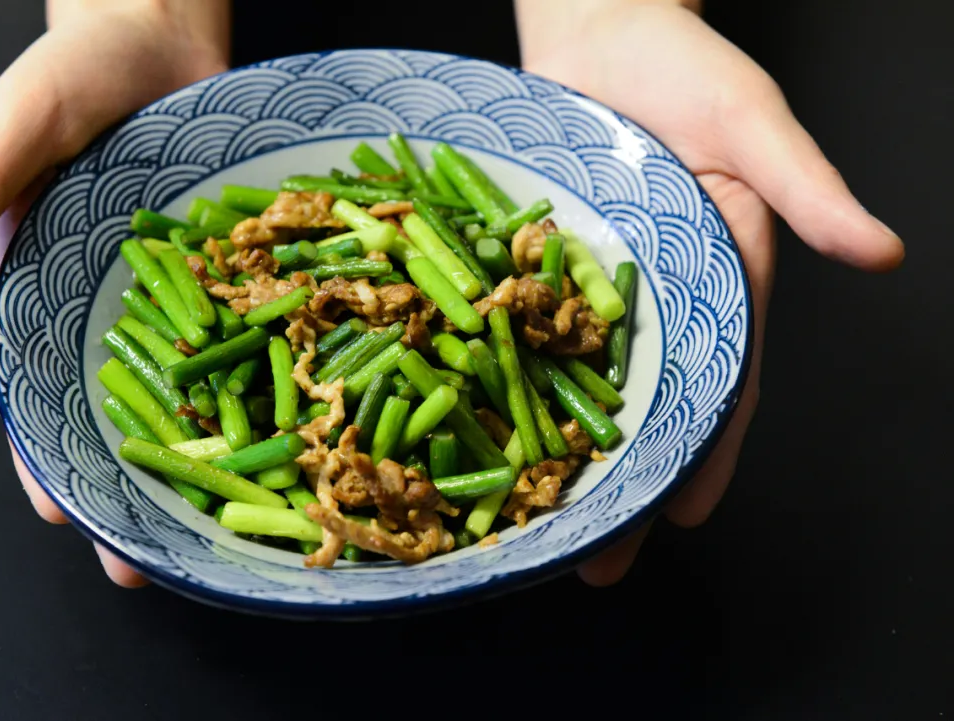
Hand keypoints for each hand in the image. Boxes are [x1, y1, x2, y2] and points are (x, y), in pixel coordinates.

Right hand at [0, 0, 229, 587]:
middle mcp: (105, 304)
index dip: (44, 453)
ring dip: (201, 454)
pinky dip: (261, 380)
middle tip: (148, 563)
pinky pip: (245, 332)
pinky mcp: (226, 270)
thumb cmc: (76, 72)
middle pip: (111, 410)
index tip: (64, 515)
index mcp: (40, 287)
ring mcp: (170, 292)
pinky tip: (287, 432)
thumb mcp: (21, 119)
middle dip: (127, 485)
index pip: (31, 387)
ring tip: (222, 530)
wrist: (158, 34)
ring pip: (186, 388)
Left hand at [515, 0, 903, 584]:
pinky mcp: (545, 264)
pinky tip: (488, 431)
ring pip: (582, 381)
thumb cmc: (684, 69)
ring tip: (536, 528)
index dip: (706, 449)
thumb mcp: (754, 125)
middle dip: (627, 480)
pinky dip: (512, 381)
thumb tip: (882, 254)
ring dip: (564, 452)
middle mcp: (660, 295)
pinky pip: (528, 331)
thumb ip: (808, 192)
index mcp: (722, 278)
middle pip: (647, 402)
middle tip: (597, 560)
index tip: (684, 514)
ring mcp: (597, 285)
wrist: (599, 27)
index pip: (722, 380)